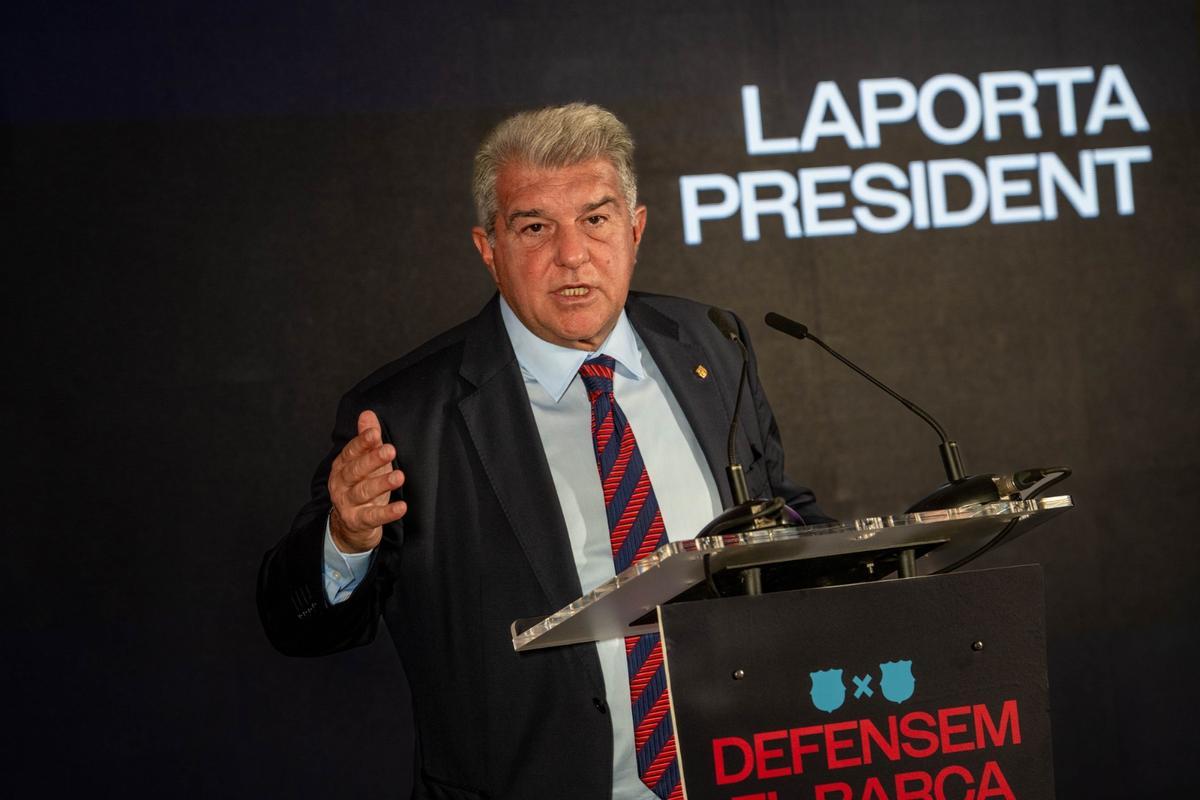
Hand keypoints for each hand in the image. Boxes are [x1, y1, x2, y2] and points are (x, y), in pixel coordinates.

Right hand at [327, 410, 407, 552]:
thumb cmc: (361, 486)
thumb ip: (367, 440)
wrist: (351, 525)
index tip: (375, 433)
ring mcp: (347, 503)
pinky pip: (372, 517)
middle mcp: (341, 484)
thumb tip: (367, 414)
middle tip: (390, 450)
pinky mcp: (357, 521)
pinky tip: (402, 507)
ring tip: (399, 476)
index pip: (351, 452)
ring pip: (363, 492)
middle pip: (355, 470)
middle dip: (372, 460)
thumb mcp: (366, 462)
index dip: (362, 442)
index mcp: (342, 466)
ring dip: (381, 484)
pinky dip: (387, 513)